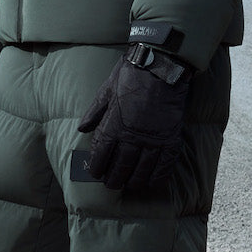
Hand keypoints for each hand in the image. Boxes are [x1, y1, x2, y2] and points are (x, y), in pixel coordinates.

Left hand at [78, 45, 190, 190]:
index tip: (95, 173)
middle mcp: (133, 136)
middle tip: (112, 184)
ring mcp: (153, 138)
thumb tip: (81, 128)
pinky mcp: (170, 137)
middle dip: (114, 178)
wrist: (161, 65)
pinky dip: (158, 175)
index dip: (97, 167)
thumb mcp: (106, 90)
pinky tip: (153, 181)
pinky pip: (165, 163)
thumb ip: (94, 112)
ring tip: (130, 185)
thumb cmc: (131, 74)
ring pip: (142, 169)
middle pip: (121, 166)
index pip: (102, 154)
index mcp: (114, 124)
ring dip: (135, 180)